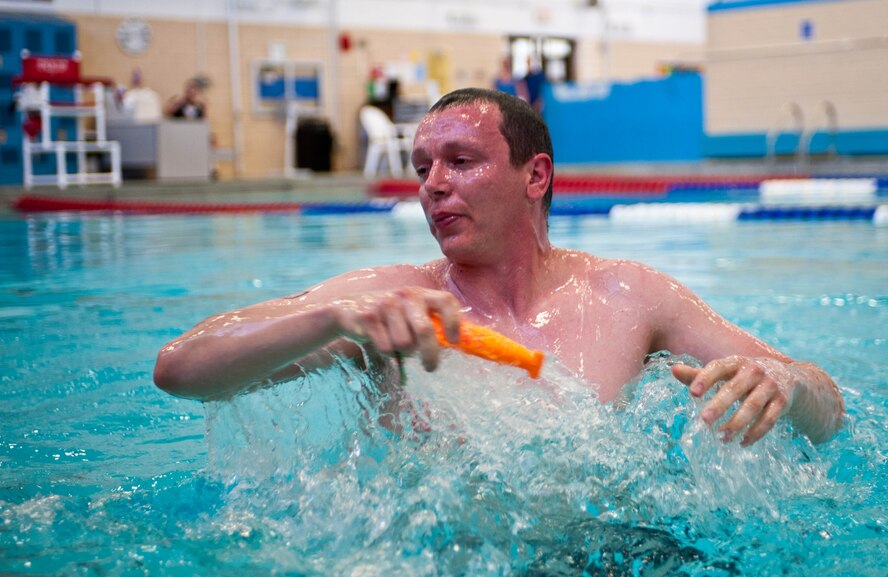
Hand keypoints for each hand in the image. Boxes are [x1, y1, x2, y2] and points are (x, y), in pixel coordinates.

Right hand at [333, 287, 461, 371]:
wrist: (347, 310)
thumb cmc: (388, 317)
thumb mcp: (409, 313)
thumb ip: (429, 323)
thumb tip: (457, 345)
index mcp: (419, 293)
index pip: (445, 301)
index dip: (453, 322)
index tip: (454, 341)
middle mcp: (404, 295)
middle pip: (425, 331)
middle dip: (430, 355)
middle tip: (430, 367)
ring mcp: (385, 305)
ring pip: (404, 344)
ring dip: (402, 353)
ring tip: (395, 346)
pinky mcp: (368, 317)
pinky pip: (386, 347)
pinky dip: (386, 353)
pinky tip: (379, 343)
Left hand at [672, 356, 798, 445]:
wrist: (786, 376)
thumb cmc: (743, 375)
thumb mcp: (724, 372)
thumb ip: (698, 374)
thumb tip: (673, 370)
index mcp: (736, 362)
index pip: (718, 368)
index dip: (706, 379)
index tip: (692, 393)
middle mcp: (754, 371)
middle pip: (735, 389)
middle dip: (720, 405)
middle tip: (704, 420)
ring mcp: (770, 386)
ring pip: (753, 407)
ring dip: (736, 424)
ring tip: (721, 438)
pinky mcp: (782, 402)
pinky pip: (769, 420)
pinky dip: (756, 433)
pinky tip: (742, 443)